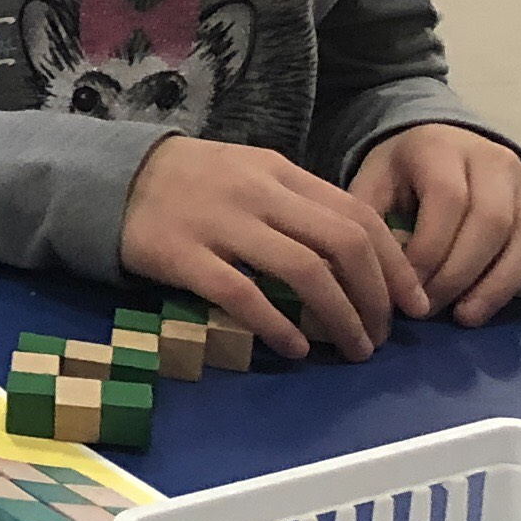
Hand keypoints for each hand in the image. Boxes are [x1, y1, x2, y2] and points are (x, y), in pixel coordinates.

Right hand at [119, 134, 425, 360]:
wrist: (109, 177)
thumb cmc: (190, 182)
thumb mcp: (252, 175)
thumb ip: (300, 206)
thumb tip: (360, 256)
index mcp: (281, 172)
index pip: (359, 216)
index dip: (395, 265)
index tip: (412, 304)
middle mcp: (259, 193)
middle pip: (343, 244)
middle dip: (375, 297)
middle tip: (381, 335)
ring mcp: (220, 223)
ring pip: (304, 271)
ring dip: (340, 317)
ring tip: (350, 348)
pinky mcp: (184, 255)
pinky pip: (244, 295)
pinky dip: (279, 326)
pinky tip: (296, 348)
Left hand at [351, 126, 520, 323]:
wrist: (435, 143)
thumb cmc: (402, 174)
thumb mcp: (372, 185)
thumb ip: (374, 224)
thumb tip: (389, 280)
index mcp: (444, 149)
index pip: (448, 199)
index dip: (428, 250)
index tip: (408, 290)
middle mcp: (496, 161)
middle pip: (492, 221)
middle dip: (459, 274)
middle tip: (432, 309)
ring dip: (502, 282)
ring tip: (468, 315)